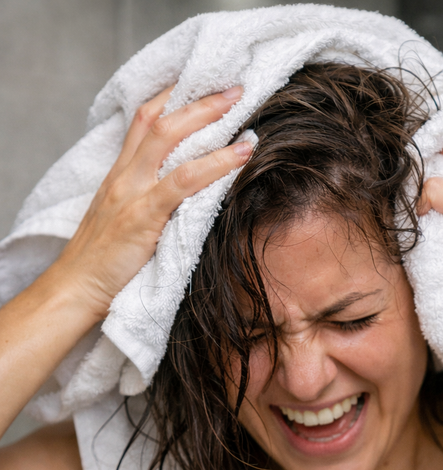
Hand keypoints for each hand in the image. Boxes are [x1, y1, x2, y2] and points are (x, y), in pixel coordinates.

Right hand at [45, 84, 250, 322]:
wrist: (77, 288)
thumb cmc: (103, 262)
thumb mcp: (123, 221)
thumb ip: (147, 202)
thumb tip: (186, 197)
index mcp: (119, 174)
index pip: (144, 119)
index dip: (173, 97)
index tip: (203, 85)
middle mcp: (124, 176)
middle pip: (160, 120)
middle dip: (199, 99)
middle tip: (234, 87)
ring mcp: (132, 193)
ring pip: (170, 139)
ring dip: (209, 118)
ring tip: (243, 108)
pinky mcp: (143, 216)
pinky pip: (183, 181)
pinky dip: (216, 164)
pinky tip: (241, 155)